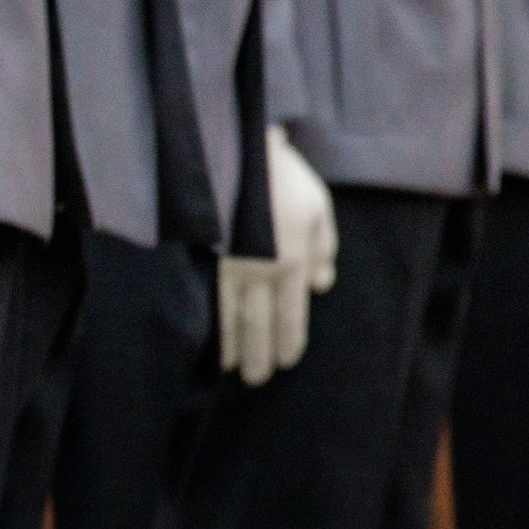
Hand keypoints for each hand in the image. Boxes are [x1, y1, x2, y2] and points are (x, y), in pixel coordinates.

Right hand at [218, 127, 336, 386]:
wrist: (234, 150)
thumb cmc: (282, 177)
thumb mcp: (317, 206)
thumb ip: (324, 248)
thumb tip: (321, 285)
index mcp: (293, 260)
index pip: (291, 316)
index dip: (289, 343)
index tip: (286, 362)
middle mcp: (261, 271)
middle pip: (260, 327)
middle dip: (260, 357)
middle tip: (258, 378)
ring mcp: (229, 267)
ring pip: (232, 321)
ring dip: (235, 350)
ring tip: (235, 369)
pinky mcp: (204, 258)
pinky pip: (209, 301)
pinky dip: (213, 326)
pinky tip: (212, 340)